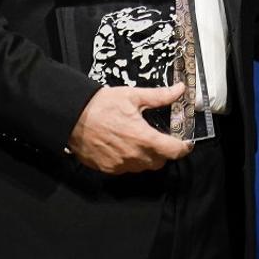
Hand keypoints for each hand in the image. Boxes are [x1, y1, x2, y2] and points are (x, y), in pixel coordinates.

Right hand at [67, 83, 195, 173]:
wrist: (72, 116)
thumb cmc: (102, 105)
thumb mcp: (133, 96)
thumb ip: (160, 96)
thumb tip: (179, 89)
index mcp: (143, 137)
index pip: (173, 151)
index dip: (183, 148)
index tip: (186, 143)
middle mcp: (133, 155)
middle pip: (159, 161)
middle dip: (164, 152)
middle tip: (160, 138)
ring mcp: (119, 164)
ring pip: (143, 167)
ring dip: (147, 157)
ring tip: (141, 141)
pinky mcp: (107, 168)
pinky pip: (125, 169)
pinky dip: (130, 161)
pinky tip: (125, 147)